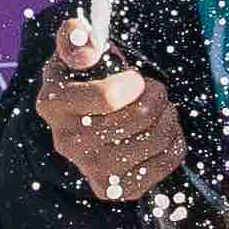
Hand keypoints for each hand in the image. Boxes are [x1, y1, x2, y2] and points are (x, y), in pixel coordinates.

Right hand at [32, 22, 185, 203]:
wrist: (81, 122)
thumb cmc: (85, 80)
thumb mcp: (75, 53)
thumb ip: (76, 40)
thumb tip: (84, 41)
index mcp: (53, 104)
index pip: (107, 97)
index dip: (134, 84)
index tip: (137, 78)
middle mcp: (67, 141)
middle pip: (139, 116)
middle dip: (157, 94)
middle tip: (155, 89)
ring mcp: (90, 169)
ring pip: (155, 138)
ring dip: (168, 116)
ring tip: (162, 108)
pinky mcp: (113, 189)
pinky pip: (164, 163)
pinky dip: (174, 143)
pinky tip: (164, 131)